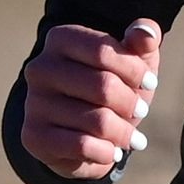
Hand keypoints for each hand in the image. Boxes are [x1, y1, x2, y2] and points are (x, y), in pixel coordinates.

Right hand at [18, 17, 164, 181]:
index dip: (135, 70)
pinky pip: (82, 146)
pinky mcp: (33, 136)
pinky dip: (107, 152)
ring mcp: (33, 103)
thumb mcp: (132, 62)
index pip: (104, 50)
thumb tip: (146, 31)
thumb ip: (142, 41)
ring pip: (98, 120)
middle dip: (132, 103)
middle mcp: (40, 68)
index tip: (150, 82)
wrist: (84, 135)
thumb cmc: (113, 89)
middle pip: (103, 86)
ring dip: (124, 132)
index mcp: (60, 39)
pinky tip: (113, 151)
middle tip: (140, 111)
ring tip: (130, 136)